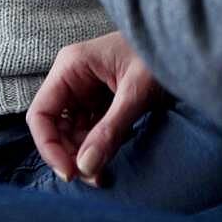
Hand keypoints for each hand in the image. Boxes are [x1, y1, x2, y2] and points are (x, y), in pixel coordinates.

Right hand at [27, 31, 167, 184]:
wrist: (180, 44)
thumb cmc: (156, 56)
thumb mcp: (135, 93)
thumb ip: (110, 129)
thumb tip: (84, 167)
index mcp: (71, 66)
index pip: (41, 113)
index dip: (49, 146)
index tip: (70, 173)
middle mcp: (72, 77)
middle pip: (54, 125)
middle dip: (69, 154)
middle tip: (94, 178)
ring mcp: (85, 89)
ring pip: (71, 131)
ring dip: (82, 155)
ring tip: (103, 175)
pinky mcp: (99, 99)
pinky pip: (88, 129)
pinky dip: (96, 147)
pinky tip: (109, 158)